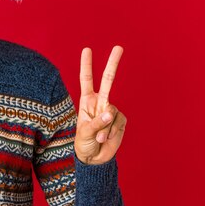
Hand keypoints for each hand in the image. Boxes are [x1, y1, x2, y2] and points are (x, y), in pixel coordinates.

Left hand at [74, 46, 126, 164]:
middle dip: (113, 64)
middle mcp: (100, 102)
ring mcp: (111, 110)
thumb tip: (110, 112)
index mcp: (87, 101)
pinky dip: (112, 132)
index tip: (87, 50)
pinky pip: (118, 122)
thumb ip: (97, 121)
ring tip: (98, 138)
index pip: (86, 80)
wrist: (94, 158)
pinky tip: (106, 139)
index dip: (86, 65)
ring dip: (104, 128)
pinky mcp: (120, 120)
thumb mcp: (85, 132)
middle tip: (119, 47)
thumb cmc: (83, 143)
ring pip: (112, 111)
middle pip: (108, 80)